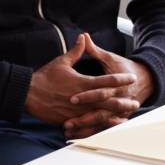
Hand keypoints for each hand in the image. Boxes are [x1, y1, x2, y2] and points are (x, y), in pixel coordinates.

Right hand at [25, 34, 141, 136]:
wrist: (28, 94)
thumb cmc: (45, 77)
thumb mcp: (61, 62)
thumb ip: (76, 51)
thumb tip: (84, 38)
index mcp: (82, 82)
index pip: (106, 80)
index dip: (120, 79)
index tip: (132, 77)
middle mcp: (82, 98)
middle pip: (107, 100)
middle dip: (122, 101)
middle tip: (135, 102)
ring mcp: (76, 111)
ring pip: (100, 114)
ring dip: (114, 116)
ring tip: (126, 116)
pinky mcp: (70, 119)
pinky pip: (87, 124)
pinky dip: (99, 126)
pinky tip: (107, 127)